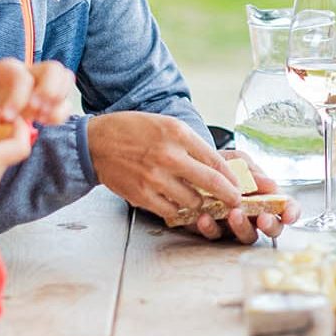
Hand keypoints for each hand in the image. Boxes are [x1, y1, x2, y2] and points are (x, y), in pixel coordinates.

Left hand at [0, 59, 74, 125]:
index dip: (17, 98)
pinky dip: (60, 112)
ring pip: (65, 80)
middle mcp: (30, 71)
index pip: (23, 77)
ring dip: (58, 102)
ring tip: (41, 118)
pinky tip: (45, 121)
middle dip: (49, 92)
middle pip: (54, 69)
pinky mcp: (50, 98)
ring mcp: (43, 83)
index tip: (6, 118)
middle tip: (35, 113)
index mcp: (8, 68)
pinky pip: (66, 101)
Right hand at [87, 112, 278, 241]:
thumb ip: (191, 144)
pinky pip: (171, 210)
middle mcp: (168, 156)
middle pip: (210, 183)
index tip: (239, 186)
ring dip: (200, 204)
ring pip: (192, 201)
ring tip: (201, 201)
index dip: (232, 177)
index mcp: (178, 134)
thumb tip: (216, 165)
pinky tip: (178, 204)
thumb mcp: (166, 125)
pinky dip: (178, 210)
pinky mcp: (142, 195)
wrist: (96, 143)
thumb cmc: (132, 131)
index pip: (215, 160)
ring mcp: (155, 178)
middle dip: (228, 196)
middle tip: (234, 202)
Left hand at [184, 151, 296, 243]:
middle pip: (271, 228)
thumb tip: (271, 185)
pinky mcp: (213, 230)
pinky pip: (215, 235)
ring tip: (233, 214)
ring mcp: (235, 225)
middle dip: (270, 225)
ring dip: (241, 227)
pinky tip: (204, 217)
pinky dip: (210, 227)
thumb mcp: (239, 162)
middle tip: (262, 218)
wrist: (192, 167)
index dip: (292, 213)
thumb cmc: (221, 165)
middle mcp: (254, 214)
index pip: (286, 207)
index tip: (288, 216)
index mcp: (265, 196)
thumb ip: (254, 173)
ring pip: (246, 235)